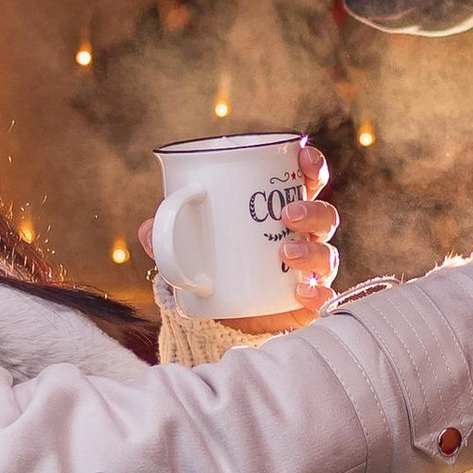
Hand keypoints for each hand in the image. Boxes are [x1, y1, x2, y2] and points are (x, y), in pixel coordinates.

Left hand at [139, 145, 338, 329]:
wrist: (220, 315)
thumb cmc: (213, 265)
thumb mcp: (187, 246)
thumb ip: (167, 236)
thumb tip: (146, 227)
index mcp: (282, 211)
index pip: (309, 181)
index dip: (313, 166)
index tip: (302, 157)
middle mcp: (303, 238)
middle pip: (324, 216)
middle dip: (312, 210)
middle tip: (286, 214)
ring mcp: (308, 270)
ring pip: (325, 253)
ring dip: (311, 249)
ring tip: (284, 252)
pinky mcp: (307, 302)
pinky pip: (323, 296)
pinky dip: (318, 293)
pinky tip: (302, 291)